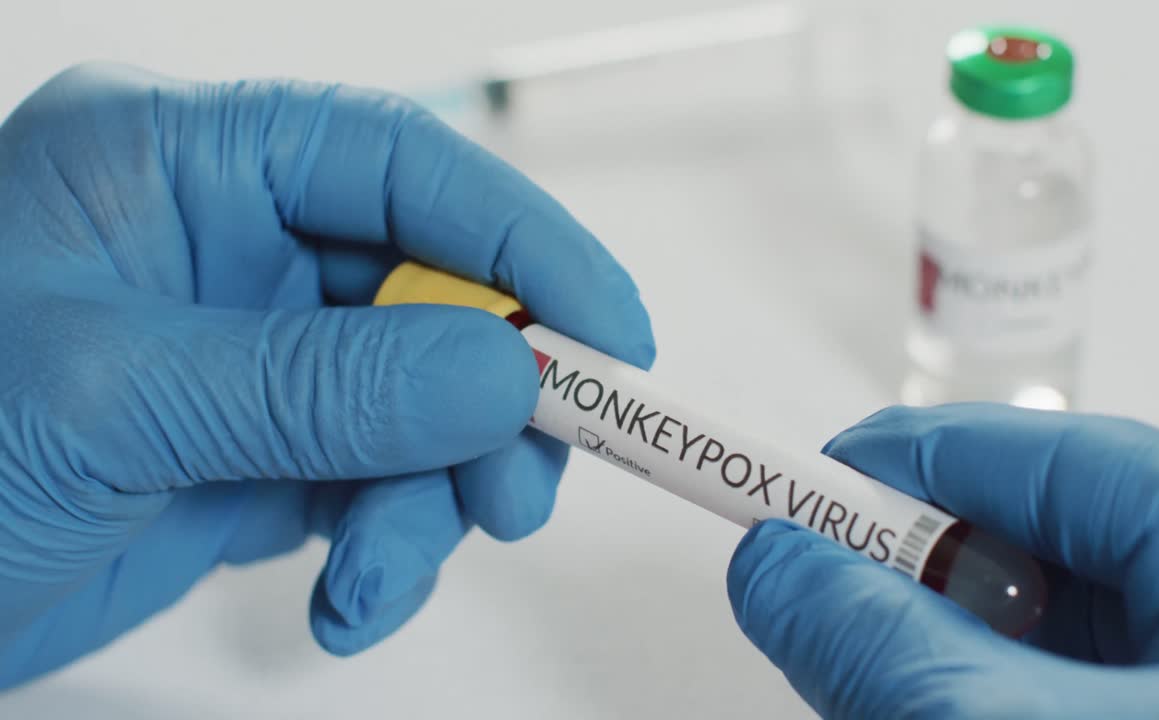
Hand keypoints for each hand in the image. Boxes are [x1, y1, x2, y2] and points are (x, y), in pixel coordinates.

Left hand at [0, 63, 653, 687]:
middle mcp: (229, 248)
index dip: (521, 239)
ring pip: (422, 403)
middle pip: (434, 290)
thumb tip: (502, 374)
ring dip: (438, 495)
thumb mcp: (116, 402)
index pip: (397, 164)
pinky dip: (390, 545)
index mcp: (180, 166)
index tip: (608, 329)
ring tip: (390, 567)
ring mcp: (253, 356)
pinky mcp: (259, 449)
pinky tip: (350, 595)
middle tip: (526, 481)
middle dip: (493, 395)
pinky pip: (379, 481)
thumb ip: (323, 385)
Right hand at [727, 404, 1158, 718]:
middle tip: (819, 607)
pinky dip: (980, 698)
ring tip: (883, 690)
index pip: (1030, 453)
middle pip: (1034, 539)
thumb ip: (887, 650)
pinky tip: (940, 709)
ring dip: (940, 653)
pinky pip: (1062, 686)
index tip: (785, 483)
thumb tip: (777, 567)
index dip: (890, 463)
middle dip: (910, 573)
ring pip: (1042, 627)